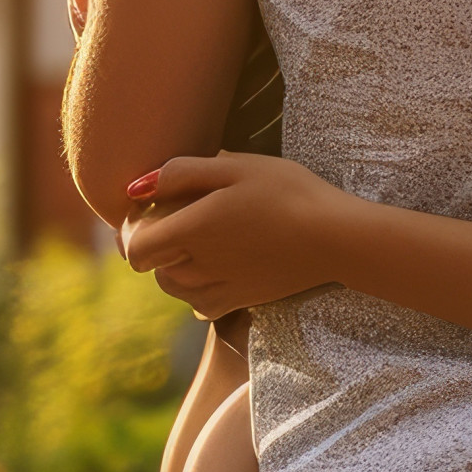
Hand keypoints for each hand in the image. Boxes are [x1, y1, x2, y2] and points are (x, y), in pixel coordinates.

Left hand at [119, 154, 351, 319]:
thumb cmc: (289, 192)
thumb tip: (134, 188)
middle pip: (151, 267)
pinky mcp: (240, 300)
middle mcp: (199, 266)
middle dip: (154, 244)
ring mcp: (220, 287)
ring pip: (173, 287)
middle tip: (180, 217)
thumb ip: (181, 173)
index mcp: (193, 230)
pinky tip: (214, 269)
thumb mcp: (237, 165)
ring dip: (172, 266)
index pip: (135, 247)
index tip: (152, 210)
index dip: (134, 230)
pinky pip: (199, 305)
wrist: (336, 237)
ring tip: (198, 240)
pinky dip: (195, 291)